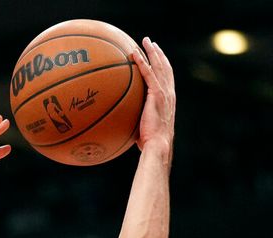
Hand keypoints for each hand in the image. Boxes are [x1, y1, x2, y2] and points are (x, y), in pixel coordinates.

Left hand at [133, 37, 175, 155]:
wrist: (158, 144)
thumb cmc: (150, 142)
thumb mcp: (143, 127)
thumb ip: (136, 118)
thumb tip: (120, 120)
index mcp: (168, 99)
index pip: (166, 77)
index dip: (162, 65)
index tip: (157, 56)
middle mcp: (169, 93)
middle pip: (165, 67)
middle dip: (158, 53)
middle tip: (151, 42)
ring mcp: (164, 93)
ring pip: (159, 66)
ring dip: (152, 52)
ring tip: (145, 41)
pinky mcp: (156, 94)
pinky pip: (148, 74)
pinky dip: (142, 62)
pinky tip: (134, 54)